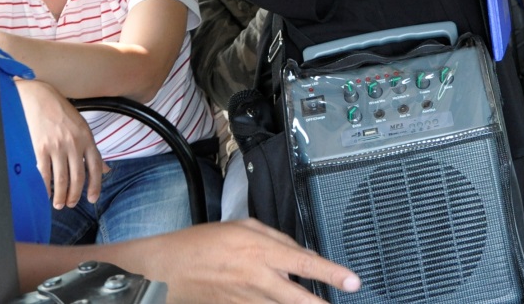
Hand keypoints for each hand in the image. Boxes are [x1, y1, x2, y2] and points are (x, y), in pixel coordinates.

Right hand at [13, 78, 106, 207]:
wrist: (40, 98)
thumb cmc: (62, 112)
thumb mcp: (83, 127)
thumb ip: (92, 150)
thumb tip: (105, 168)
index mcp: (87, 138)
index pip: (96, 167)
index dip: (95, 185)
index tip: (92, 199)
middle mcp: (74, 143)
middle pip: (78, 176)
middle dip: (75, 195)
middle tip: (71, 204)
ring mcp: (57, 146)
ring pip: (61, 179)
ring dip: (61, 196)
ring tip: (59, 204)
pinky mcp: (40, 148)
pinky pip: (44, 174)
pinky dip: (46, 188)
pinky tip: (46, 194)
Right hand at [149, 220, 360, 303]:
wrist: (170, 269)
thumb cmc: (205, 243)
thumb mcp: (245, 227)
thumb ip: (277, 239)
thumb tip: (300, 252)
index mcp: (262, 251)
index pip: (306, 262)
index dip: (332, 273)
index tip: (353, 281)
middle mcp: (258, 278)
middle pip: (299, 298)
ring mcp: (248, 299)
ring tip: (315, 303)